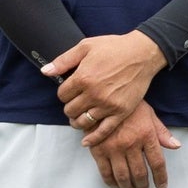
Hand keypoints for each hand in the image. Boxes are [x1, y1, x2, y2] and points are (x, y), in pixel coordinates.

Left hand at [43, 31, 169, 136]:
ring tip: (79, 117)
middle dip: (70, 107)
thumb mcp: (86, 46)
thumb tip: (45, 71)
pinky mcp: (121, 112)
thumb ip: (63, 60)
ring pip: (83, 122)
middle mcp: (94, 94)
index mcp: (83, 77)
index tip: (70, 91)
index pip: (62, 95)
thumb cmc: (114, 47)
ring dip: (78, 121)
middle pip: (70, 110)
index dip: (64, 93)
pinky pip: (103, 131)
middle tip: (75, 103)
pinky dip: (93, 138)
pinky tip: (86, 140)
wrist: (142, 54)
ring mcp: (108, 105)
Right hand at [83, 100, 176, 187]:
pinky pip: (105, 172)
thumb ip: (162, 132)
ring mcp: (113, 148)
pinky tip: (115, 184)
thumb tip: (176, 146)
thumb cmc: (128, 105)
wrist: (102, 97)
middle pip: (140, 173)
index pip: (157, 163)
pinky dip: (111, 182)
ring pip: (123, 176)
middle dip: (143, 185)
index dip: (161, 178)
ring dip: (128, 187)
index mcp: (146, 135)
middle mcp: (131, 143)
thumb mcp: (149, 114)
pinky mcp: (98, 150)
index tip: (161, 186)